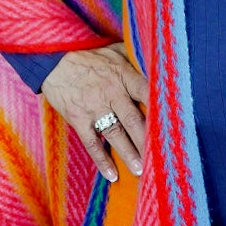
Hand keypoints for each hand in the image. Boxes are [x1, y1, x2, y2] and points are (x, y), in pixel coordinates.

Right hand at [40, 43, 147, 182]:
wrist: (52, 58)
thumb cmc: (86, 53)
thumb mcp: (113, 49)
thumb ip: (134, 56)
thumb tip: (155, 59)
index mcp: (124, 75)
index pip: (147, 93)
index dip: (161, 110)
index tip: (174, 126)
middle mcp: (112, 92)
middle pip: (134, 120)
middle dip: (148, 141)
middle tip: (161, 159)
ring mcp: (94, 107)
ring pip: (116, 134)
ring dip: (129, 154)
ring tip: (141, 171)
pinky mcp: (78, 118)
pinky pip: (91, 142)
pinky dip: (101, 160)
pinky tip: (112, 175)